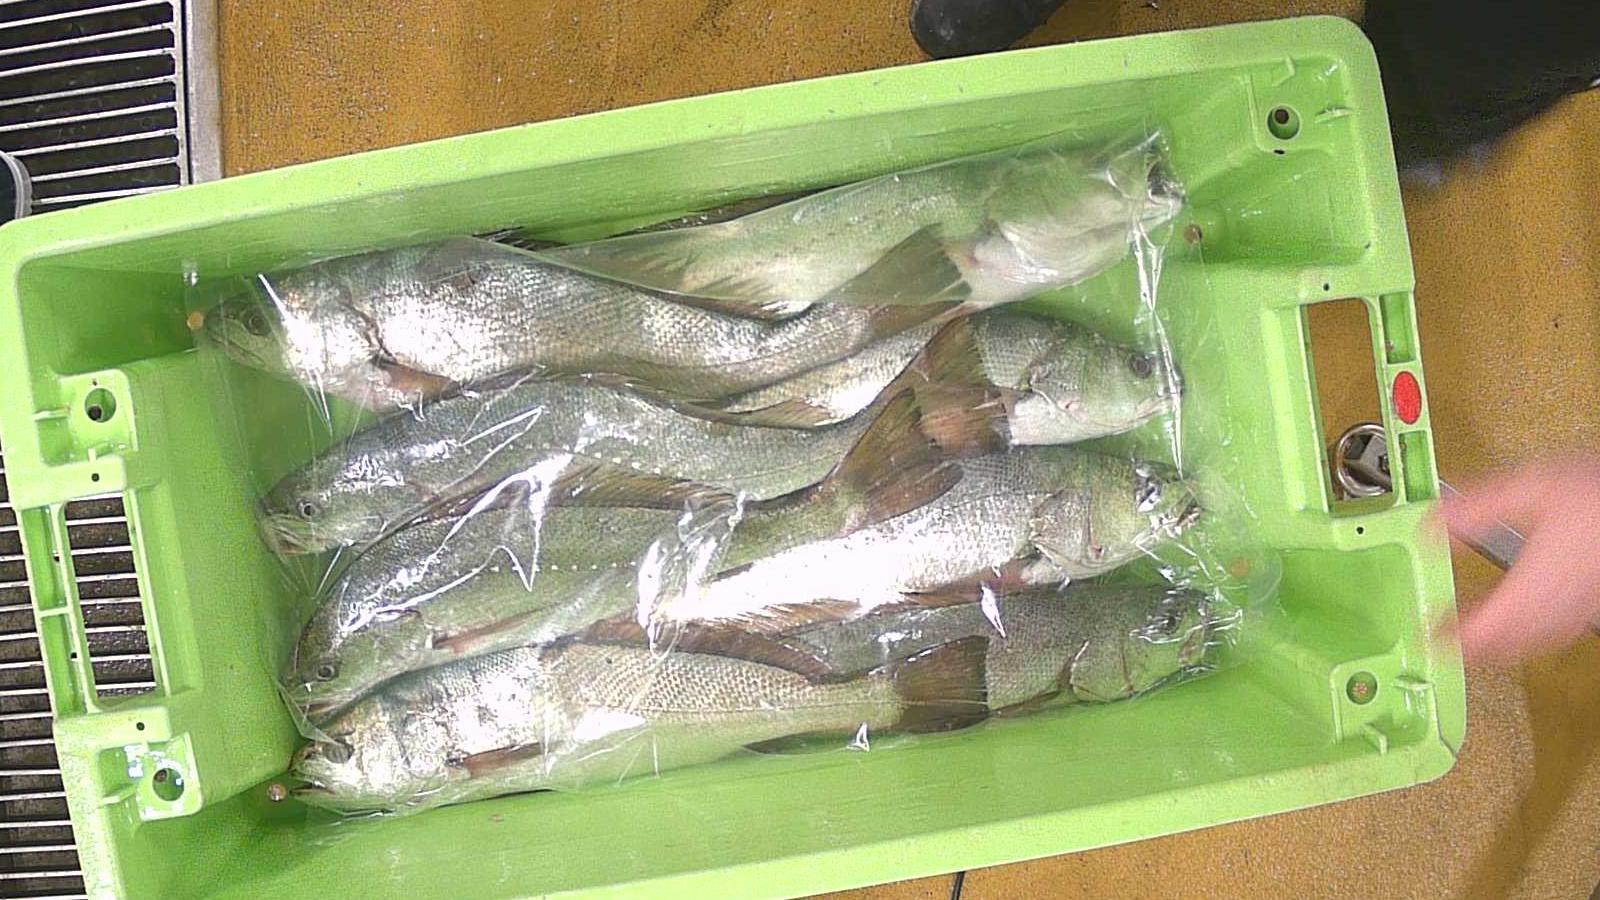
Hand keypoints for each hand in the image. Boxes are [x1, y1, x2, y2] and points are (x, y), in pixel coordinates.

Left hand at [1437, 461, 1599, 664]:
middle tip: (1441, 643)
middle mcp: (1559, 607)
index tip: (1426, 638)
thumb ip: (1476, 508)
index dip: (1452, 641)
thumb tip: (1431, 522)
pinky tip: (1524, 621)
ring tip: (1472, 636)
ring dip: (1500, 646)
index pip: (1485, 631)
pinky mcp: (1594, 604)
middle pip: (1509, 647)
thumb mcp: (1528, 488)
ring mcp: (1581, 610)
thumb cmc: (1598, 495)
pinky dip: (1529, 636)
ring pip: (1534, 644)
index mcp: (1534, 586)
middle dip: (1472, 649)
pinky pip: (1557, 633)